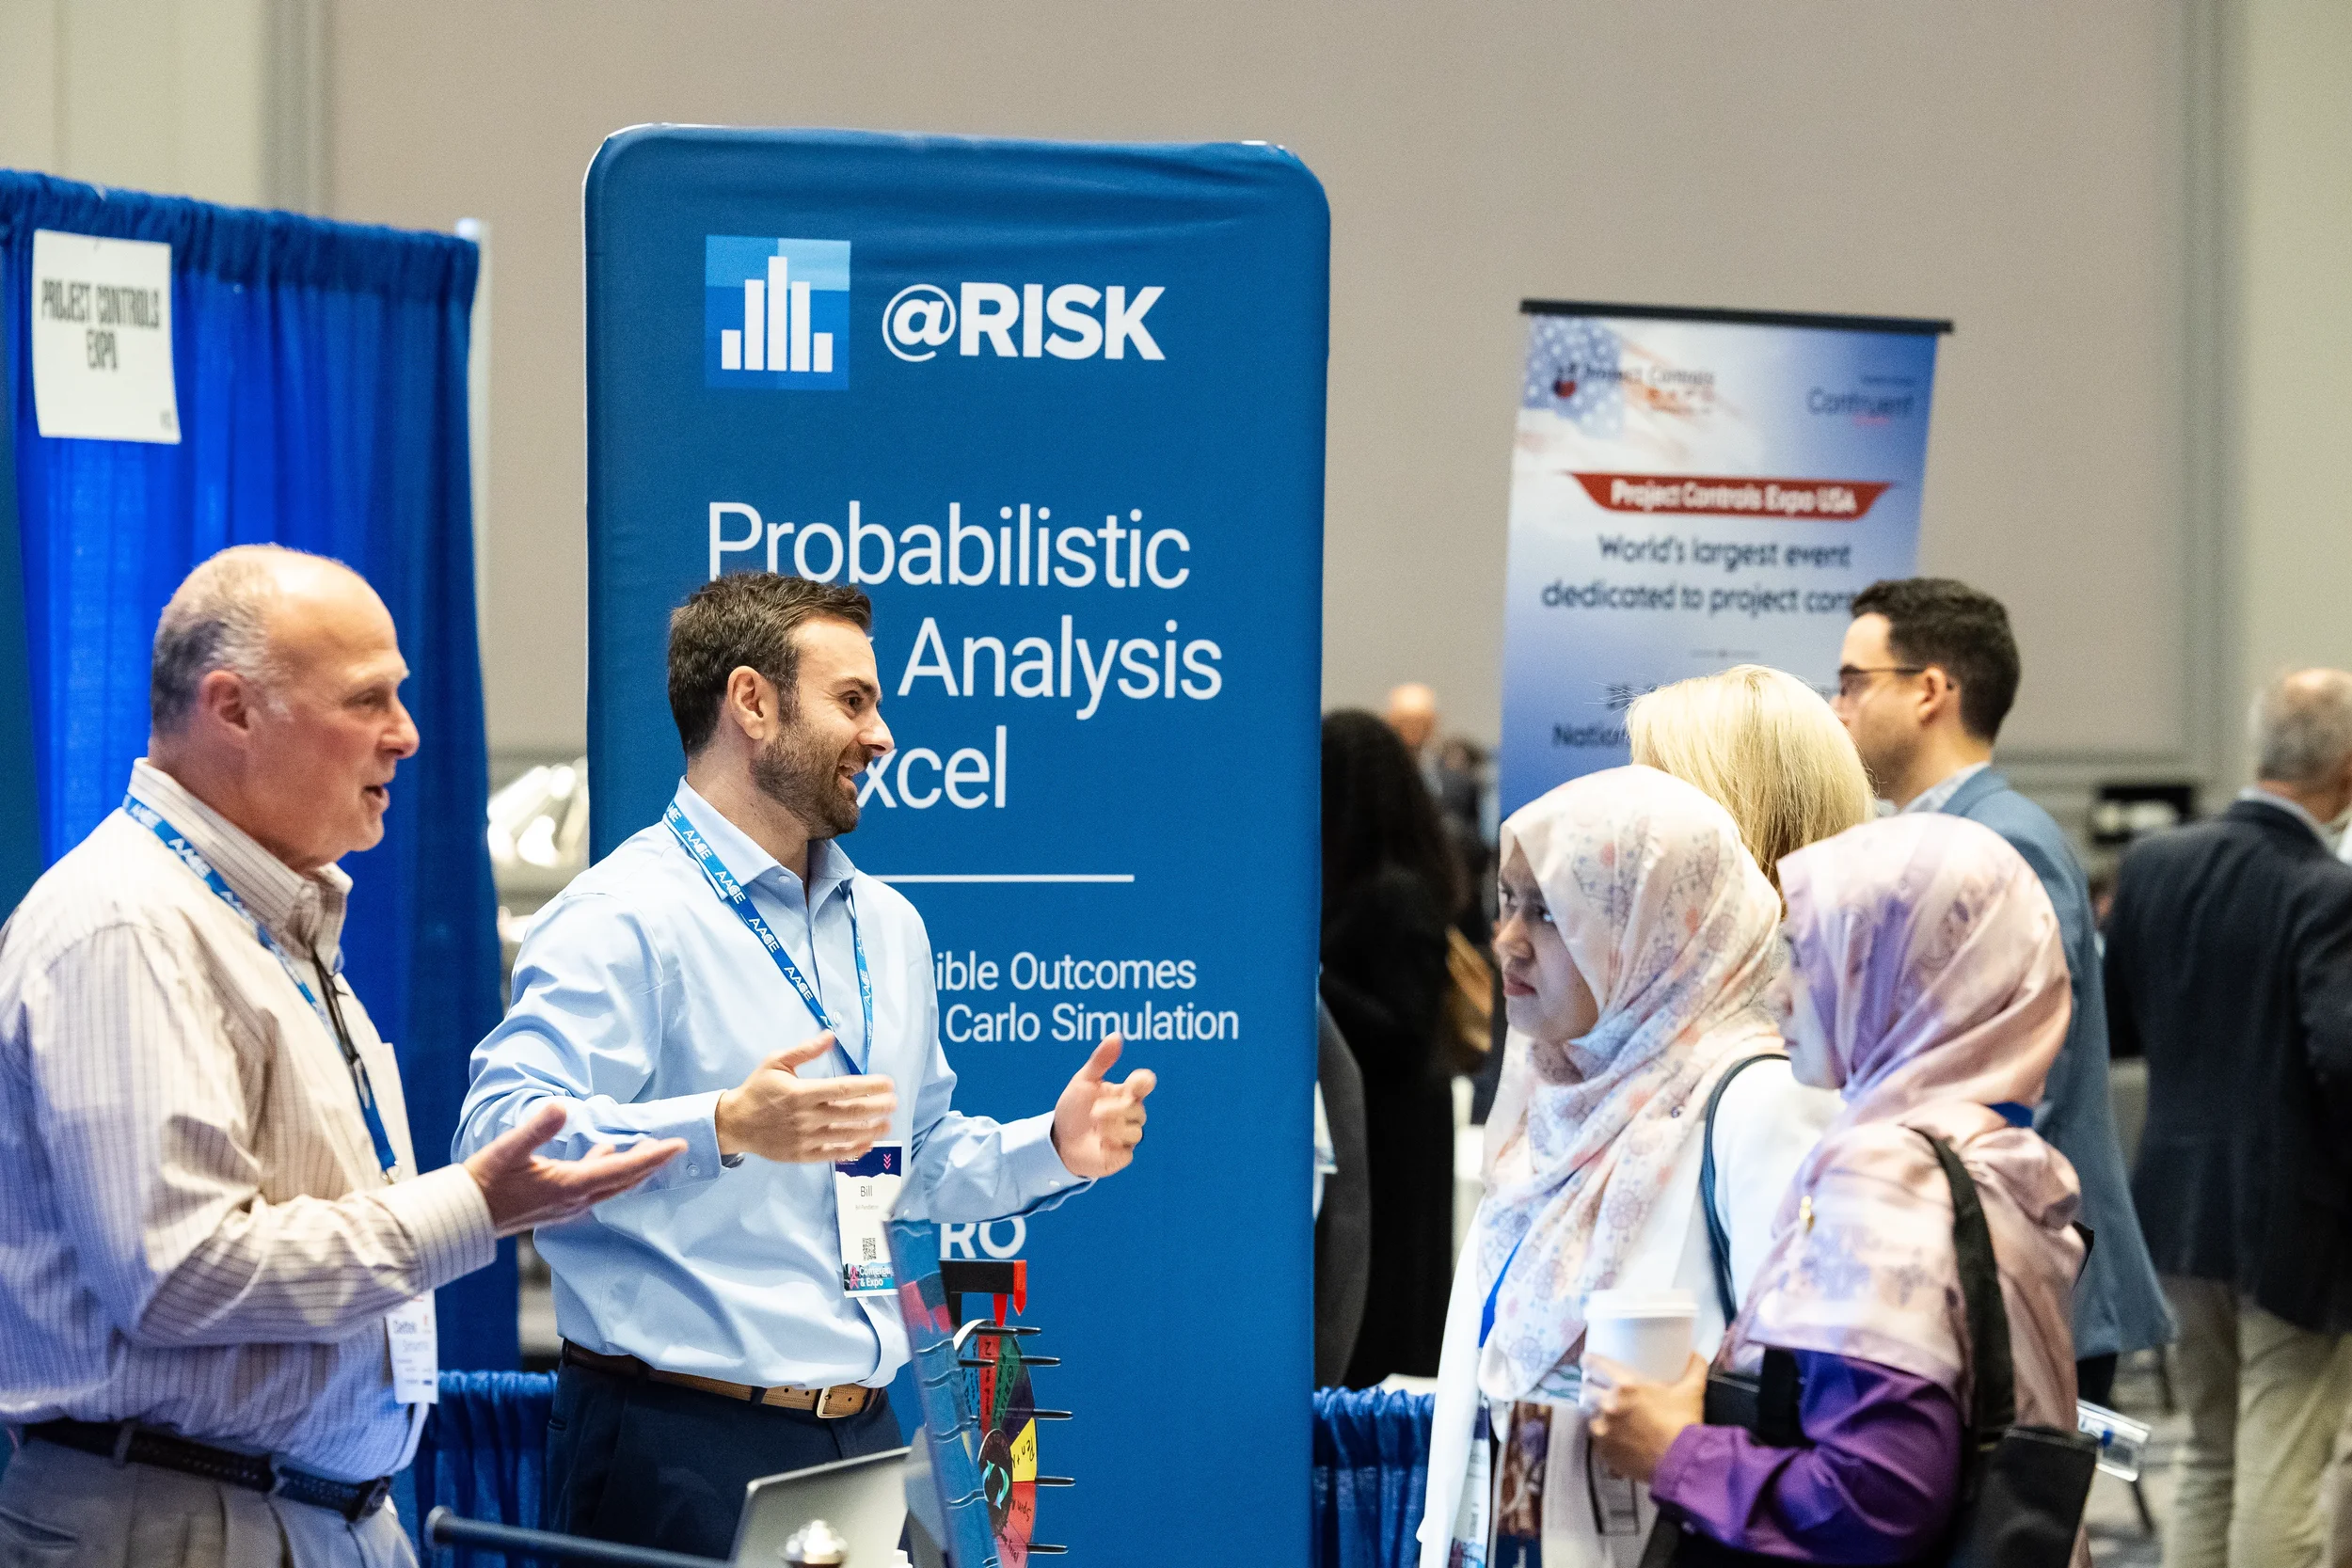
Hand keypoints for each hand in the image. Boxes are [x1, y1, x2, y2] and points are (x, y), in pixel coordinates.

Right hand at [464, 1101, 685, 1237]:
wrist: (462, 1216)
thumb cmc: (483, 1182)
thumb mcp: (508, 1150)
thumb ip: (537, 1128)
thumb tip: (561, 1106)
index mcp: (569, 1186)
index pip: (622, 1170)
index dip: (653, 1157)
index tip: (679, 1146)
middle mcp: (574, 1200)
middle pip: (624, 1181)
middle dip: (650, 1164)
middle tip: (671, 1146)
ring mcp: (566, 1206)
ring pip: (610, 1186)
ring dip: (630, 1168)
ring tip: (644, 1147)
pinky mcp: (556, 1205)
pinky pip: (593, 1187)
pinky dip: (607, 1171)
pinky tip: (602, 1153)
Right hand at [714, 1031, 896, 1162]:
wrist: (735, 1123)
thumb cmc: (757, 1089)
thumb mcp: (776, 1062)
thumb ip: (804, 1051)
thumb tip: (830, 1036)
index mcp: (801, 1093)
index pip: (843, 1089)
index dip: (869, 1086)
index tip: (888, 1083)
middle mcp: (806, 1117)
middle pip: (850, 1113)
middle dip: (877, 1107)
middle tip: (894, 1102)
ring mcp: (805, 1138)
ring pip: (845, 1135)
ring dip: (871, 1130)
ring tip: (888, 1123)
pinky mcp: (802, 1155)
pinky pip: (833, 1155)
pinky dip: (853, 1150)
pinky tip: (868, 1143)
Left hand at [1049, 1036, 1156, 1178]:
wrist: (1057, 1140)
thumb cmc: (1073, 1108)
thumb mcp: (1083, 1081)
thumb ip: (1101, 1060)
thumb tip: (1117, 1035)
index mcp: (1124, 1093)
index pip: (1145, 1084)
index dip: (1144, 1082)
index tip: (1134, 1083)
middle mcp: (1130, 1113)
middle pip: (1137, 1109)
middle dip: (1115, 1110)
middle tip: (1095, 1112)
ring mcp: (1128, 1135)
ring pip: (1135, 1131)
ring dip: (1112, 1128)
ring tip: (1095, 1128)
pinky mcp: (1122, 1156)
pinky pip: (1127, 1151)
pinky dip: (1112, 1146)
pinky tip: (1100, 1143)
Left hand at [1585, 1352, 1707, 1484]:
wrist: (1682, 1463)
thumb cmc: (1684, 1426)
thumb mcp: (1691, 1391)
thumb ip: (1694, 1369)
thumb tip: (1696, 1355)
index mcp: (1625, 1386)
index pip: (1593, 1364)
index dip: (1589, 1361)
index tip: (1589, 1361)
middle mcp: (1608, 1405)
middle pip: (1587, 1389)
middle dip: (1593, 1387)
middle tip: (1602, 1389)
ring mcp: (1603, 1429)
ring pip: (1590, 1414)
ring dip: (1597, 1412)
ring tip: (1610, 1415)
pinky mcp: (1603, 1451)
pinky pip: (1596, 1438)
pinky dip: (1603, 1435)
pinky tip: (1615, 1436)